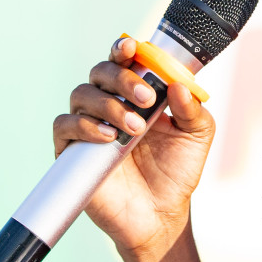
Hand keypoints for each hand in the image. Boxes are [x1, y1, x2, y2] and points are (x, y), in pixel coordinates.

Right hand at [51, 35, 214, 261]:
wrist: (160, 214)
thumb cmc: (176, 172)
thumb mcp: (196, 136)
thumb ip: (192, 109)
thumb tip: (178, 84)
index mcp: (137, 94)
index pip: (123, 61)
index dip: (123, 49)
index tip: (132, 47)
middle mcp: (110, 104)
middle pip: (100, 72)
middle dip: (122, 79)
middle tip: (145, 100)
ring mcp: (89, 126)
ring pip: (81, 94)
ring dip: (109, 105)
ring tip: (134, 128)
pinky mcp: (72, 151)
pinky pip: (65, 125)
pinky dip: (84, 125)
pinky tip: (108, 137)